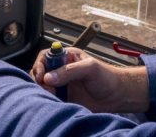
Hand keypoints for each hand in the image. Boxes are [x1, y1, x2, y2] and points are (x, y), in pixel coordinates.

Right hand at [30, 46, 148, 112]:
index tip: (42, 75)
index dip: (40, 64)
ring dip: (42, 90)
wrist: (116, 96)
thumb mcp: (89, 68)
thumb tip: (48, 77)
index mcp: (67, 57)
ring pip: (42, 85)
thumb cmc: (107, 77)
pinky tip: (55, 100)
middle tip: (48, 87)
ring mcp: (61, 83)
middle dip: (39, 79)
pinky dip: (47, 99)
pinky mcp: (63, 97)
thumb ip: (69, 71)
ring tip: (53, 94)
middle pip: (40, 70)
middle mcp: (61, 69)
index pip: (46, 56)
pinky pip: (48, 97)